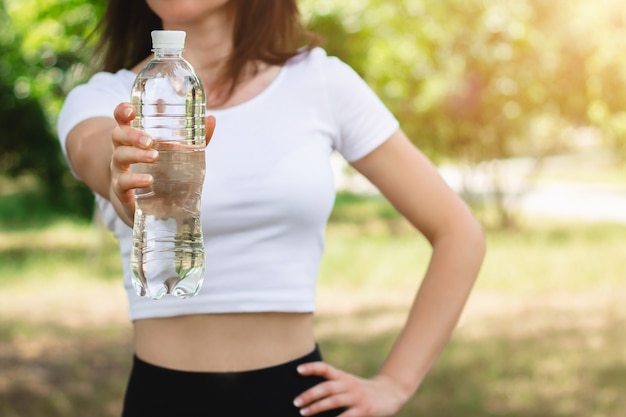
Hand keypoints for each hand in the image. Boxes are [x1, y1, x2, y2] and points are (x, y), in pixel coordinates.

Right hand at [109, 102, 215, 225]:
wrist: (151, 206)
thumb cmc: (163, 172)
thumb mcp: (178, 154)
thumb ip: (194, 138)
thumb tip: (211, 119)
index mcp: (135, 138)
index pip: (122, 119)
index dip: (123, 111)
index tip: (131, 110)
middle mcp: (123, 151)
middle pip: (118, 136)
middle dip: (132, 134)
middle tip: (150, 140)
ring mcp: (120, 171)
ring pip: (119, 157)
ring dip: (136, 155)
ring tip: (154, 157)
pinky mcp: (122, 191)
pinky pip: (123, 183)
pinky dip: (135, 180)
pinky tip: (149, 180)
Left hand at [294, 362, 409, 416]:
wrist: (391, 393)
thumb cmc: (362, 390)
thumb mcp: (348, 383)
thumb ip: (332, 385)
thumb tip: (307, 395)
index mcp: (343, 376)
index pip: (326, 368)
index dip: (312, 368)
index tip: (298, 369)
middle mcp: (349, 384)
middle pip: (326, 387)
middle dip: (309, 394)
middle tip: (295, 402)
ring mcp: (357, 397)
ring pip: (333, 401)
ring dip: (317, 407)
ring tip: (304, 413)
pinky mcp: (364, 409)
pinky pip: (346, 416)